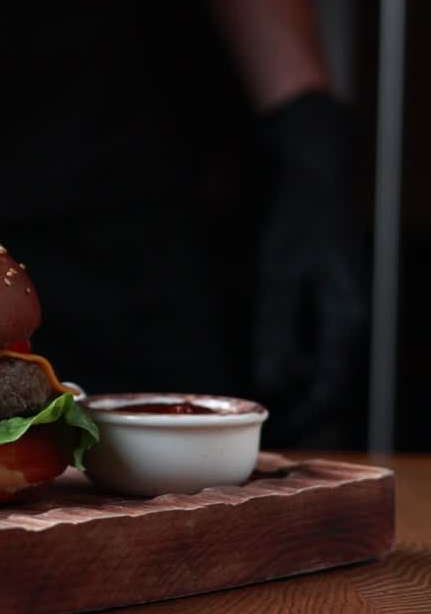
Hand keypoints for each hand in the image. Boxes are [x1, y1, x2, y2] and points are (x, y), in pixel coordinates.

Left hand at [253, 90, 367, 441]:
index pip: (330, 387)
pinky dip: (294, 361)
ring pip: (322, 366)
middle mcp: (350, 321)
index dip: (306, 416)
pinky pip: (314, 345)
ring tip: (263, 406)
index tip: (280, 435)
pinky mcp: (328, 303)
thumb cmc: (297, 222)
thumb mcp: (277, 275)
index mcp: (346, 320)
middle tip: (264, 428)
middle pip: (329, 382)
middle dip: (300, 407)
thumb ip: (273, 328)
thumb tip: (269, 380)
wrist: (313, 178)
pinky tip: (271, 367)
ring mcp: (341, 312)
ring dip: (296, 386)